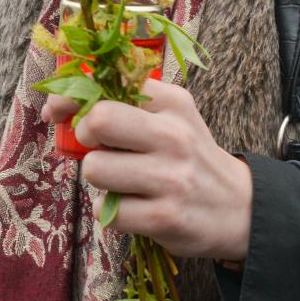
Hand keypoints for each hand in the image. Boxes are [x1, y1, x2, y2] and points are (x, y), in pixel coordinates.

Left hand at [43, 78, 253, 261]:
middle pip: (98, 120)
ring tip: (121, 182)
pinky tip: (132, 207)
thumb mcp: (172, 117)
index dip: (71, 96)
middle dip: (83, 136)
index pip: (108, 83)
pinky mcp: (164, 217)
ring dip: (98, 179)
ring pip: (94, 169)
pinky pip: (106, 211)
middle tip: (96, 147)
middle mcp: (174, 136)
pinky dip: (109, 212)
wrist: (241, 208)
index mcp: (172, 103)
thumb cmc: (190, 158)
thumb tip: (58, 105)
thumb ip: (126, 103)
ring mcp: (170, 178)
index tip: (57, 111)